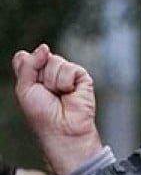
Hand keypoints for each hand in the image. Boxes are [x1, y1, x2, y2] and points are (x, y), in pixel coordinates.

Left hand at [12, 45, 101, 174]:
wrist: (62, 128)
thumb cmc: (42, 114)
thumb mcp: (24, 88)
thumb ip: (29, 65)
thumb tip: (44, 47)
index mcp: (35, 76)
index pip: (28, 57)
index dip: (29, 66)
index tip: (32, 84)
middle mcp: (51, 73)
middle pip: (43, 57)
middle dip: (41, 75)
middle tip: (46, 92)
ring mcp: (67, 74)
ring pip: (56, 61)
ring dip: (53, 81)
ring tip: (59, 95)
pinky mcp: (82, 77)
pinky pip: (70, 68)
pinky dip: (66, 83)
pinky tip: (70, 93)